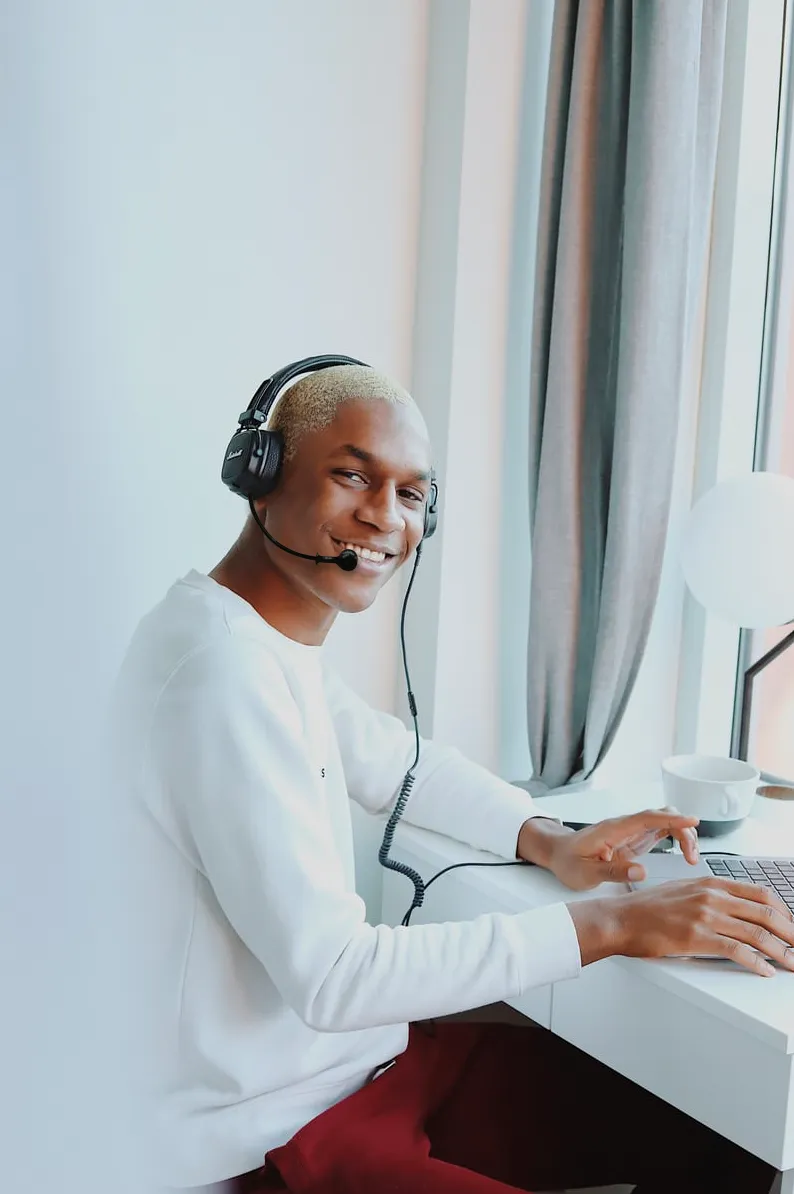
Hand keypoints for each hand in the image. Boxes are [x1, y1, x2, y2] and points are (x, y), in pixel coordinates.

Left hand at [518, 809, 699, 890]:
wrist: (558, 853)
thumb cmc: (568, 861)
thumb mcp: (585, 873)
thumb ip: (612, 872)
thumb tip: (641, 872)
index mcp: (613, 829)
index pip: (647, 818)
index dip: (672, 819)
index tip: (692, 821)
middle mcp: (625, 826)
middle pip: (662, 816)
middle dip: (683, 830)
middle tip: (692, 857)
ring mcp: (632, 831)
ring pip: (664, 822)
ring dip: (682, 834)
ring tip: (691, 857)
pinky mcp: (635, 839)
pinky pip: (661, 832)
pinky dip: (676, 838)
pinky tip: (684, 852)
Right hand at [569, 876, 793, 975]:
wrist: (621, 919)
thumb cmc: (647, 908)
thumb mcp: (684, 890)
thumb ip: (711, 895)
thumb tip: (735, 907)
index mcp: (711, 883)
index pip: (760, 893)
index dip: (784, 911)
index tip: (792, 926)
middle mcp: (712, 896)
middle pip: (766, 913)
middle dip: (791, 932)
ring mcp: (706, 916)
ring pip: (757, 934)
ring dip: (782, 952)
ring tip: (792, 964)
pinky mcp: (697, 937)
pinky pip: (737, 951)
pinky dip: (757, 962)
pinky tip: (766, 970)